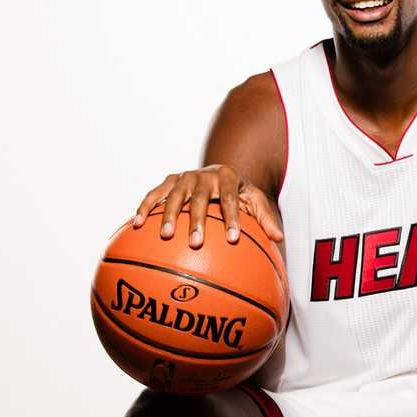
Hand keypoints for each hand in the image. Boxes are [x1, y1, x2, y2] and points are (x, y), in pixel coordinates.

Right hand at [131, 164, 283, 247]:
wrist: (220, 173)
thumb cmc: (239, 193)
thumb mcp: (255, 201)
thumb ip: (266, 219)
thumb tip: (279, 240)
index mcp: (228, 177)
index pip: (230, 199)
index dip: (232, 218)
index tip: (232, 239)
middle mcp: (205, 175)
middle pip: (200, 198)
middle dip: (198, 221)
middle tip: (196, 243)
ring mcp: (185, 177)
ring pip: (175, 195)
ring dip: (168, 215)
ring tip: (165, 236)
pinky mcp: (169, 181)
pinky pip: (155, 194)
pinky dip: (145, 207)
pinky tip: (137, 224)